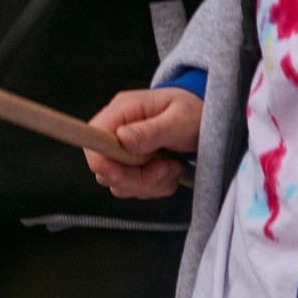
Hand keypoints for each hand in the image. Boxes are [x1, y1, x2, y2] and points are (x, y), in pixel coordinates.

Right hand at [84, 86, 200, 197]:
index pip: (93, 141)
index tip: (138, 170)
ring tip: (173, 166)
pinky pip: (131, 187)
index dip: (106, 163)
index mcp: (121, 111)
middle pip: (104, 169)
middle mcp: (114, 130)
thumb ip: (152, 131)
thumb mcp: (180, 119)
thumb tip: (122, 138)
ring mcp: (120, 148)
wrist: (205, 116)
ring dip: (150, 184)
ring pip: (118, 183)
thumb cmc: (194, 111)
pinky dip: (154, 187)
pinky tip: (170, 171)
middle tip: (168, 168)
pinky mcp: (129, 164)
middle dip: (138, 179)